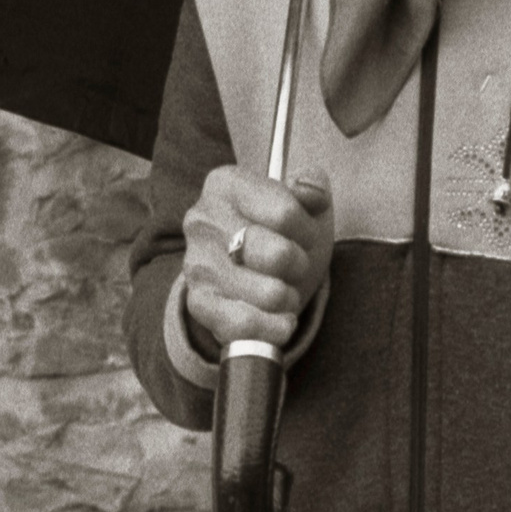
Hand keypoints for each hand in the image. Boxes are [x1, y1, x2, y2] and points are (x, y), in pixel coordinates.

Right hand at [182, 165, 333, 351]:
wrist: (255, 272)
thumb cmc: (283, 232)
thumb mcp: (305, 203)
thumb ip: (314, 188)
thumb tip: (312, 193)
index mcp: (225, 184)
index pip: (285, 213)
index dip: (307, 231)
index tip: (304, 234)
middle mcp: (202, 220)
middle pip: (279, 255)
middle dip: (299, 265)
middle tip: (294, 265)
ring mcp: (197, 263)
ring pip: (270, 294)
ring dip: (288, 298)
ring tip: (283, 289)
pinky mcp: (198, 302)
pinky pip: (244, 324)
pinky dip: (272, 328)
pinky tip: (280, 321)